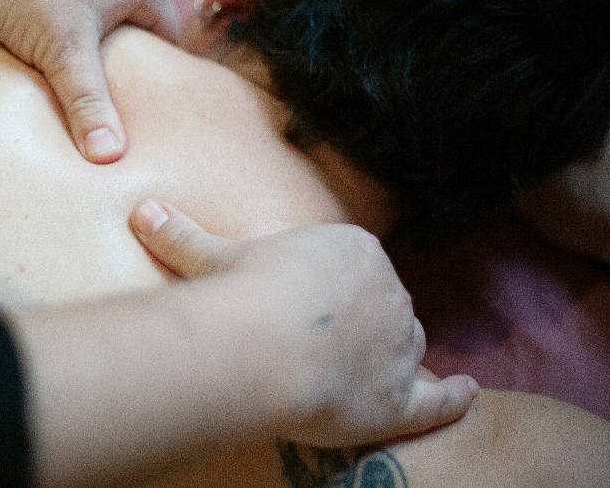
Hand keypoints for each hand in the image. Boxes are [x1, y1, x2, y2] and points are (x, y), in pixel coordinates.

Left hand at [0, 0, 180, 163]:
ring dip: (89, 45)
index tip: (147, 111)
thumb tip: (111, 158)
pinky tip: (43, 47)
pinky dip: (65, 26)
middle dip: (123, 64)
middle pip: (136, 27)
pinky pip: (72, 0)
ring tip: (74, 79)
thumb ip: (89, 105)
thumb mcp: (64, 53)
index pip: (169, 38)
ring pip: (101, 14)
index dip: (160, 76)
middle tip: (109, 103)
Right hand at [130, 200, 477, 447]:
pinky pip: (438, 399)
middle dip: (366, 319)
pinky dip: (454, 398)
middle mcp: (388, 292)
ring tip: (369, 367)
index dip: (340, 287)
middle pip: (386, 305)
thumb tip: (141, 210)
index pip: (358, 267)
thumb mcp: (212, 258)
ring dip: (396, 355)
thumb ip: (183, 234)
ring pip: (409, 346)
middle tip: (330, 340)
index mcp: (352, 251)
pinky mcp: (400, 397)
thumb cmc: (242, 293)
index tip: (316, 302)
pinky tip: (468, 394)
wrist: (264, 345)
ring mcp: (398, 345)